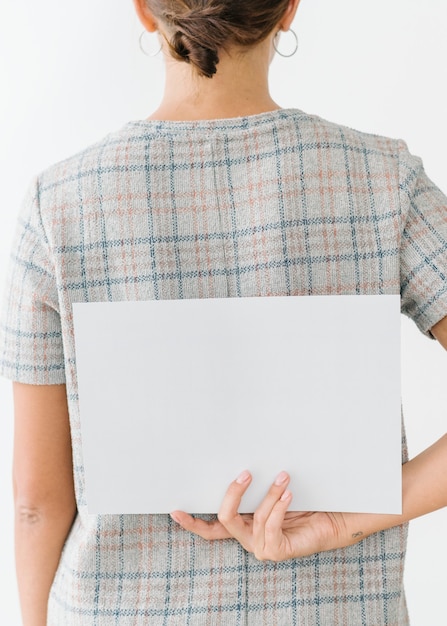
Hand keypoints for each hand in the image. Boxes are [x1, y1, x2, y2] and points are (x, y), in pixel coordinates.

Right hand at [170, 471, 358, 560]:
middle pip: (224, 520)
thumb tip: (242, 460)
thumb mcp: (273, 490)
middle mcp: (249, 539)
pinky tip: (288, 494)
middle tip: (245, 473)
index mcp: (244, 526)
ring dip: (269, 494)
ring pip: (253, 517)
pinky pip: (270, 526)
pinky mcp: (278, 551)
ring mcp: (262, 547)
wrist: (334, 520)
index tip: (175, 510)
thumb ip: (257, 485)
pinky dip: (278, 507)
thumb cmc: (304, 502)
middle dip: (232, 494)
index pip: (212, 528)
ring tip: (283, 476)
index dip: (192, 522)